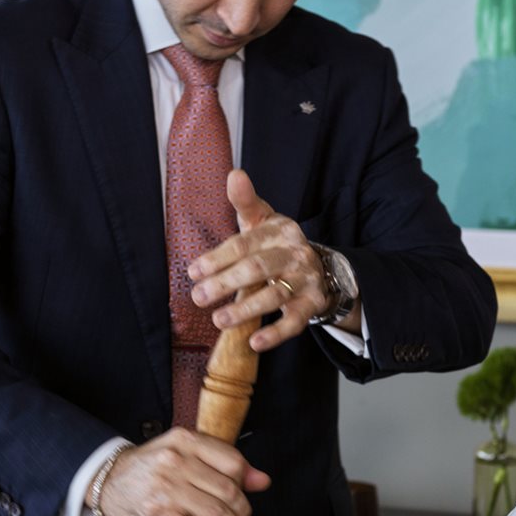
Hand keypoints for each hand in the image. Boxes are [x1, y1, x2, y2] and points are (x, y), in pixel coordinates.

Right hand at [94, 428, 270, 515]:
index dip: (244, 481)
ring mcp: (166, 490)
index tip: (240, 492)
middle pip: (229, 492)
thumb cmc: (150, 466)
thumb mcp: (183, 451)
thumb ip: (222, 462)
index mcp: (184, 440)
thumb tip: (262, 481)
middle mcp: (175, 462)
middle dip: (241, 512)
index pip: (233, 461)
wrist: (108, 481)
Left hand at [186, 169, 344, 350]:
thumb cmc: (277, 243)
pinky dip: (275, 334)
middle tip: (198, 297)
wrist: (322, 268)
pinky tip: (253, 342)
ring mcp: (306, 280)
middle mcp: (295, 253)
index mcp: (280, 229)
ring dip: (245, 309)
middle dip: (226, 283)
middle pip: (257, 268)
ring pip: (275, 296)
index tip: (193, 271)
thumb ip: (245, 201)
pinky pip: (294, 323)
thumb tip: (234, 173)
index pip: (245, 244)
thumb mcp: (263, 220)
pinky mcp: (312, 305)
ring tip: (218, 320)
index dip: (217, 258)